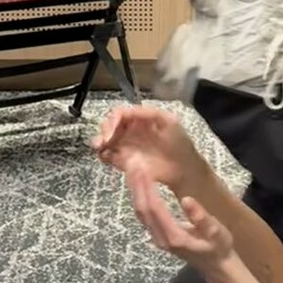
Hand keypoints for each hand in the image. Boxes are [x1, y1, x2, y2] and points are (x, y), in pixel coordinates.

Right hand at [93, 104, 210, 201]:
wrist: (183, 169)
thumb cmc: (179, 143)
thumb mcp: (168, 121)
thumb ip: (148, 113)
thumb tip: (126, 112)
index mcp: (139, 119)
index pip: (120, 114)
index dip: (113, 119)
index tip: (112, 130)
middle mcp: (130, 131)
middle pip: (110, 125)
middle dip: (104, 130)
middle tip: (103, 140)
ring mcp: (126, 146)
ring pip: (106, 140)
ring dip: (99, 141)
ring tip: (100, 147)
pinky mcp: (124, 162)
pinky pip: (108, 156)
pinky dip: (103, 155)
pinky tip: (105, 156)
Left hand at [129, 174, 235, 274]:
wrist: (217, 266)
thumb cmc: (219, 247)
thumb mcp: (217, 232)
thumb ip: (202, 218)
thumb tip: (186, 200)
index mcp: (174, 237)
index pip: (155, 209)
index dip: (147, 188)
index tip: (144, 169)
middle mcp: (161, 239)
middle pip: (143, 210)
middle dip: (137, 186)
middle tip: (134, 164)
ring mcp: (158, 239)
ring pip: (141, 213)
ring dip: (136, 191)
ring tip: (133, 171)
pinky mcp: (158, 236)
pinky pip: (145, 216)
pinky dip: (140, 198)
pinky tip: (140, 185)